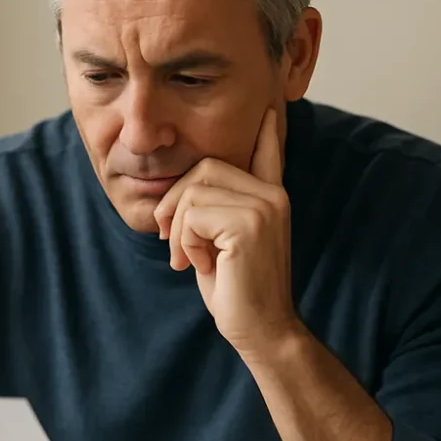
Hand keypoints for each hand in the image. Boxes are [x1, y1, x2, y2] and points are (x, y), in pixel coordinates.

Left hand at [152, 108, 300, 355]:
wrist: (261, 331)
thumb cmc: (238, 292)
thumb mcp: (222, 245)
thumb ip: (215, 215)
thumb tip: (185, 195)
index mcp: (271, 199)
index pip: (268, 154)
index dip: (267, 132)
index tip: (271, 110)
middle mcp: (273, 196)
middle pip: (205, 168)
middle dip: (174, 201)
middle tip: (168, 239)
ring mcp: (264, 207)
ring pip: (193, 191)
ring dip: (176, 228)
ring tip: (185, 258)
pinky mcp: (249, 224)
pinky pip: (192, 215)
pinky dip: (183, 241)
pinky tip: (198, 265)